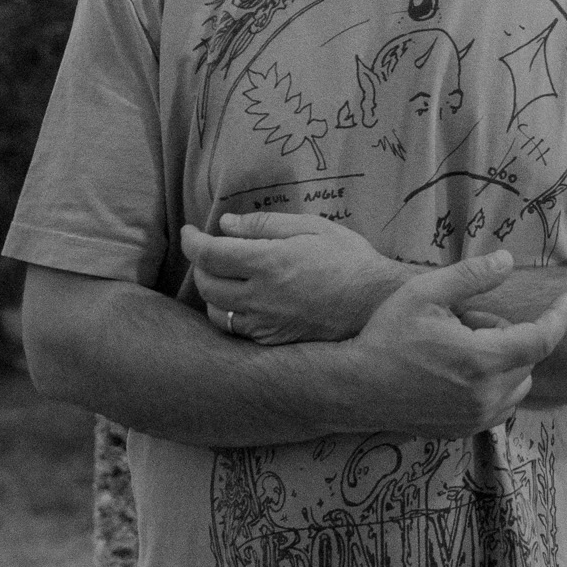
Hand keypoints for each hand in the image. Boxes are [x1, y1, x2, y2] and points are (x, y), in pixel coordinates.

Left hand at [182, 212, 413, 344]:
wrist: (376, 305)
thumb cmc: (348, 259)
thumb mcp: (311, 227)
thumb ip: (265, 224)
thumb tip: (226, 224)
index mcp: (268, 263)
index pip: (210, 254)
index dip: (192, 242)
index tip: (190, 232)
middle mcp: (261, 297)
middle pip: (206, 285)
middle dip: (199, 265)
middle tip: (208, 252)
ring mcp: (266, 324)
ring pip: (217, 313)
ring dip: (212, 293)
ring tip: (224, 278)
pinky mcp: (275, 342)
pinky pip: (238, 332)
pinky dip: (231, 315)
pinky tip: (245, 302)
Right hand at [343, 250, 566, 436]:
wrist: (356, 388)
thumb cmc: (388, 336)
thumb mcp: (426, 293)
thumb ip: (472, 276)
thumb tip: (508, 260)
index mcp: (483, 360)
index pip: (542, 340)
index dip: (558, 317)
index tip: (566, 300)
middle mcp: (487, 396)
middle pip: (527, 359)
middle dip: (509, 334)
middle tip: (465, 321)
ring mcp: (476, 419)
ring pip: (518, 385)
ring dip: (504, 361)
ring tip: (459, 347)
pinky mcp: (464, 432)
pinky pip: (500, 406)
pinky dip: (494, 385)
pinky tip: (459, 371)